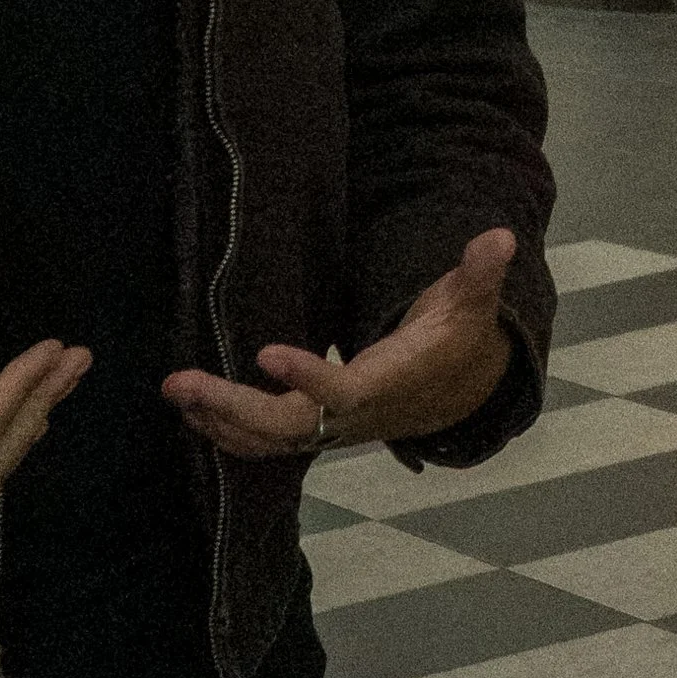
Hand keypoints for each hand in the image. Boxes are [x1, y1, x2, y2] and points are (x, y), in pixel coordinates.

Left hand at [164, 228, 518, 459]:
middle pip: (289, 425)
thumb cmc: (456, 339)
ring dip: (219, 419)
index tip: (266, 353)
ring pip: (270, 439)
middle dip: (234, 407)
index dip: (307, 377)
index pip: (343, 390)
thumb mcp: (471, 305)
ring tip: (177, 391)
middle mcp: (354, 415)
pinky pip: (267, 441)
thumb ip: (478, 274)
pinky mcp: (317, 427)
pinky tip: (193, 409)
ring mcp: (332, 427)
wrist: (456, 393)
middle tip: (182, 382)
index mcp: (388, 384)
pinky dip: (227, 431)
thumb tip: (500, 237)